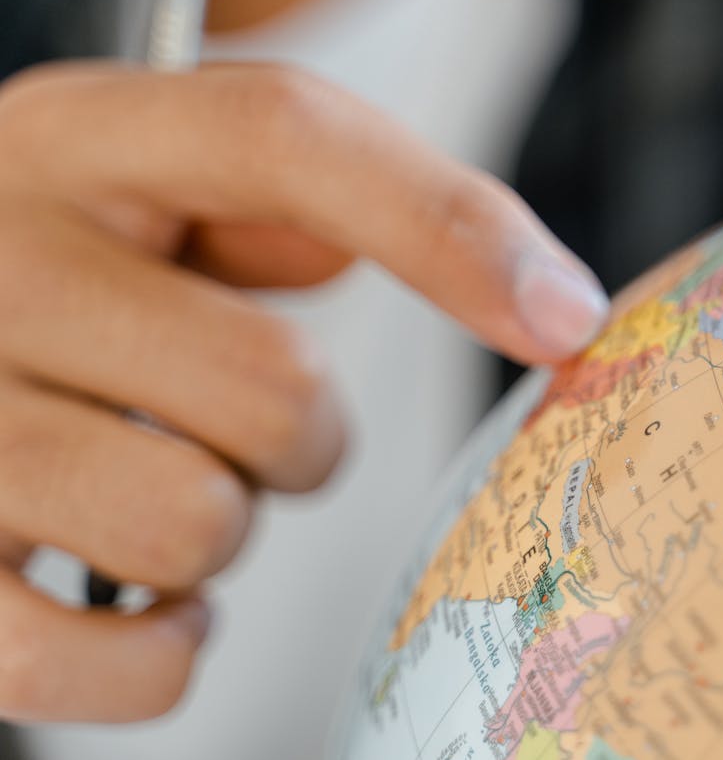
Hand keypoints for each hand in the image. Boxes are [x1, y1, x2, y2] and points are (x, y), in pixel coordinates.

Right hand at [0, 62, 607, 721]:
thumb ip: (317, 187)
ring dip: (225, 526)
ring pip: (194, 522)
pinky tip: (151, 598)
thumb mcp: (170, 176)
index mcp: (84, 140)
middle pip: (274, 383)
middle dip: (304, 435)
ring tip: (169, 479)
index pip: (284, 141)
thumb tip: (516, 285)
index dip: (447, 228)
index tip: (565, 319)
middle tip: (246, 421)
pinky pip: (96, 658)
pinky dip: (160, 652)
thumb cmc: (81, 256)